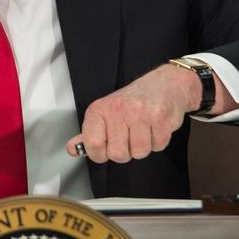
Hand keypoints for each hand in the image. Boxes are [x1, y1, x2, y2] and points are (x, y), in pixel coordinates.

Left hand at [65, 64, 199, 163]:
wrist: (165, 84)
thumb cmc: (133, 101)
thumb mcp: (105, 112)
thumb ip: (89, 133)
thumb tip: (72, 149)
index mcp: (99, 109)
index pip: (92, 144)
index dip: (100, 154)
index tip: (106, 149)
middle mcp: (118, 109)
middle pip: (117, 154)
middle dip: (125, 153)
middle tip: (128, 139)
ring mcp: (140, 113)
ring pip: (139, 152)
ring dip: (143, 148)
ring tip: (143, 132)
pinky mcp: (160, 118)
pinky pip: (157, 146)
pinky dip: (158, 142)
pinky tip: (155, 128)